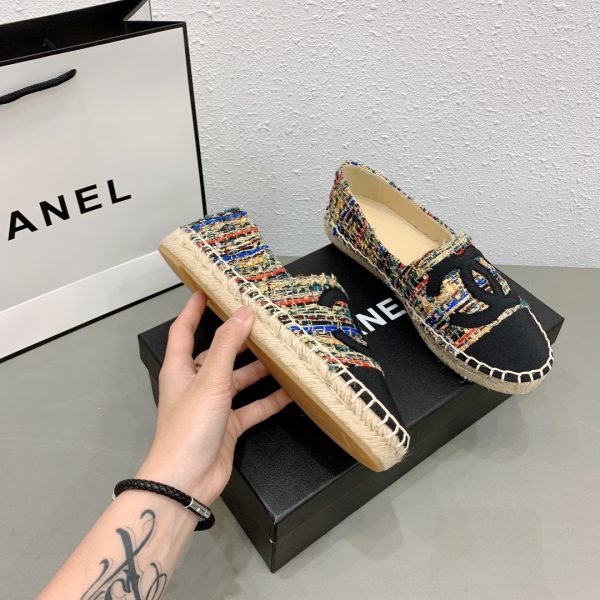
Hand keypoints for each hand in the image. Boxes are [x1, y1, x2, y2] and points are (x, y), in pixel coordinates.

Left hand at [136, 291, 291, 504]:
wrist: (186, 482)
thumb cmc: (188, 428)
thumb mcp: (210, 381)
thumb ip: (227, 346)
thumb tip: (243, 313)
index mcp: (181, 369)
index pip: (184, 330)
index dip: (193, 309)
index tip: (208, 290)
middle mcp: (196, 384)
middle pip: (218, 353)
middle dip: (238, 338)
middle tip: (262, 320)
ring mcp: (213, 406)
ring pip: (239, 380)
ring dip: (259, 369)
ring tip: (283, 352)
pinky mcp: (228, 426)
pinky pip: (252, 407)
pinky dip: (269, 400)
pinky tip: (290, 391)